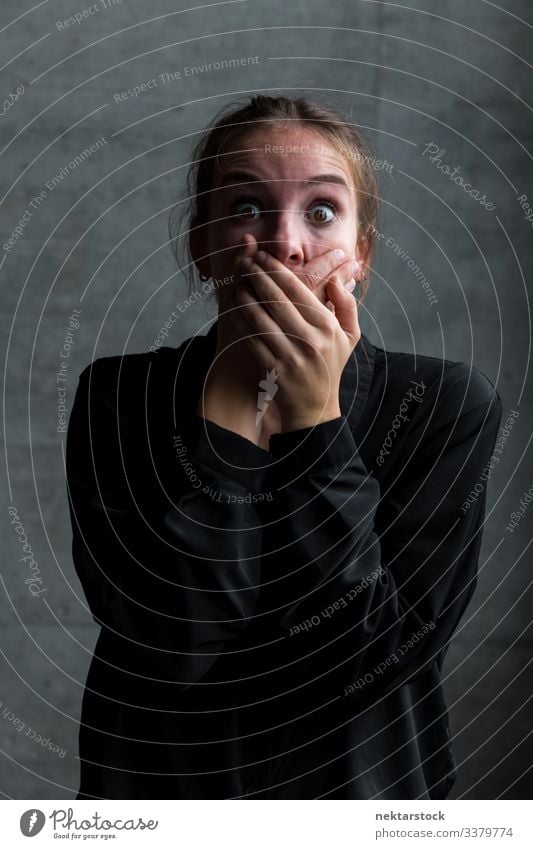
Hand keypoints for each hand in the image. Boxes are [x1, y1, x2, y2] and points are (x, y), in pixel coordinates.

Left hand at [226, 246, 360, 431]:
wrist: (315, 407)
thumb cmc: (331, 365)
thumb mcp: (349, 336)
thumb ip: (346, 305)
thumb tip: (335, 279)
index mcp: (328, 327)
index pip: (299, 290)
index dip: (278, 270)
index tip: (264, 257)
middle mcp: (310, 340)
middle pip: (277, 300)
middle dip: (258, 277)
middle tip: (246, 263)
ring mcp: (290, 355)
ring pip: (261, 318)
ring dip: (246, 297)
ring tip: (238, 283)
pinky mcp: (273, 369)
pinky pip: (252, 339)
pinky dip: (241, 322)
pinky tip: (235, 310)